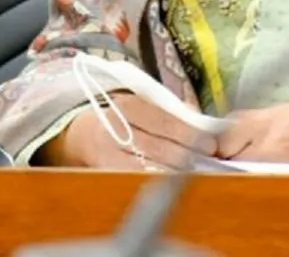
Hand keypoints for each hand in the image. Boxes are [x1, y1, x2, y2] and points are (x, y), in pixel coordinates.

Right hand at [44, 93, 216, 169]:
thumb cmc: (121, 119)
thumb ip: (170, 110)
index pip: (162, 120)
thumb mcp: (141, 104)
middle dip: (187, 156)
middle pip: (158, 146)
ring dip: (176, 173)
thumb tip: (200, 119)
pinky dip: (156, 183)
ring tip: (196, 174)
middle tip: (209, 162)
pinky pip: (135, 180)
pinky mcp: (103, 173)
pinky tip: (171, 184)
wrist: (78, 135)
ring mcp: (106, 153)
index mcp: (125, 105)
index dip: (188, 133)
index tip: (210, 143)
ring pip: (148, 167)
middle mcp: (113, 128)